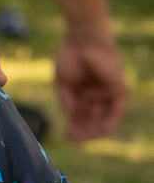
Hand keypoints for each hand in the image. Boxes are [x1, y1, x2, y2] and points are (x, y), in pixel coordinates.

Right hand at [55, 26, 127, 141]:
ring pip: (103, 116)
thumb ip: (68, 102)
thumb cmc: (70, 57)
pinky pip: (116, 111)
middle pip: (92, 116)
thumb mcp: (64, 84)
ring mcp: (107, 92)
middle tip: (74, 140)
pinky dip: (109, 122)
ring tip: (84, 138)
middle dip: (83, 129)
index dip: (74, 124)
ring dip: (95, 129)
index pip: (80, 112)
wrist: (83, 41)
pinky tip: (99, 131)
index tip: (66, 134)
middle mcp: (96, 93)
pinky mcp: (118, 90)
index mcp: (82, 89)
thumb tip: (71, 119)